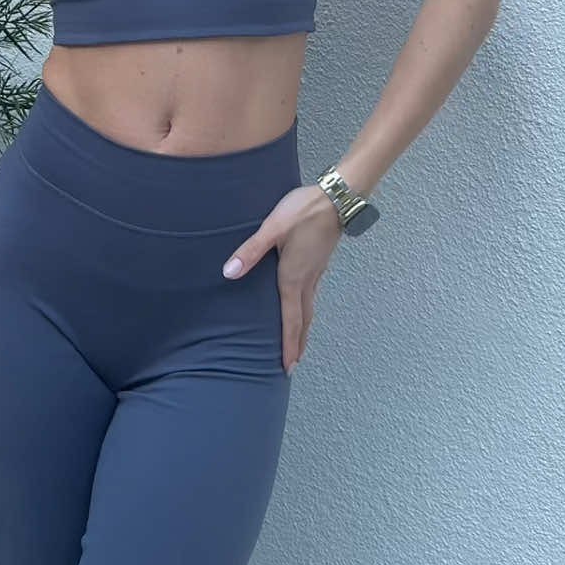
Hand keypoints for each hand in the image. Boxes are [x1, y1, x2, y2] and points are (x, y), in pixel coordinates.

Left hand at [221, 184, 342, 373]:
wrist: (336, 197)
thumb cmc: (303, 212)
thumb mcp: (272, 228)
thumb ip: (250, 251)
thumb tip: (228, 273)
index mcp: (293, 277)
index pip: (291, 320)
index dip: (289, 344)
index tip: (288, 367)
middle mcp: (307, 280)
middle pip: (303, 320)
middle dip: (298, 344)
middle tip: (293, 364)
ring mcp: (316, 272)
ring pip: (309, 308)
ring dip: (303, 328)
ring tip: (299, 343)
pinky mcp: (319, 262)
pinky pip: (312, 295)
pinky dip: (307, 310)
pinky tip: (303, 304)